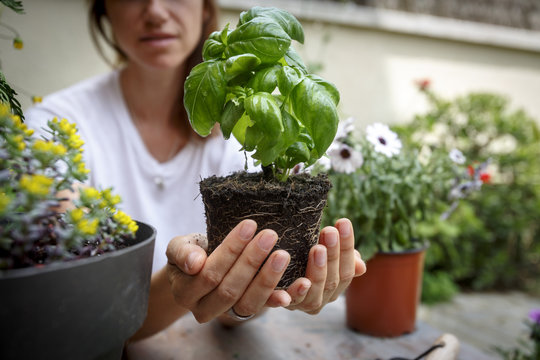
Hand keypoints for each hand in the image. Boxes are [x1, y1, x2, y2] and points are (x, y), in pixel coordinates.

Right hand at [165, 220, 292, 322]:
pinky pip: (264, 307)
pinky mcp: (247, 311)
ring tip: (283, 254)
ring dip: (268, 278)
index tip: (249, 225)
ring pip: (249, 302)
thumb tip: (195, 263)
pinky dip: (281, 297)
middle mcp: (205, 309)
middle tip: (270, 235)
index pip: (210, 273)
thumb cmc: (190, 251)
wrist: (196, 267)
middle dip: (252, 261)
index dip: (230, 251)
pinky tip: (298, 285)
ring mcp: (227, 313)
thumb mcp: (179, 246)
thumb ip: (182, 253)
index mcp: (185, 292)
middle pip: (230, 289)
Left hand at [276, 218, 365, 313]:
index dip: (346, 247)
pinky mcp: (279, 305)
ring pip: (314, 291)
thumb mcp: (319, 252)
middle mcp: (321, 299)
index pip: (347, 270)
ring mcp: (301, 305)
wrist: (263, 272)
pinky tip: (301, 282)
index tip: (343, 222)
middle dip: (333, 255)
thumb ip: (339, 259)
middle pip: (332, 281)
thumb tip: (360, 266)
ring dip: (318, 270)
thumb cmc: (298, 255)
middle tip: (329, 231)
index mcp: (334, 287)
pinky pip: (288, 301)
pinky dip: (295, 293)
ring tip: (317, 248)